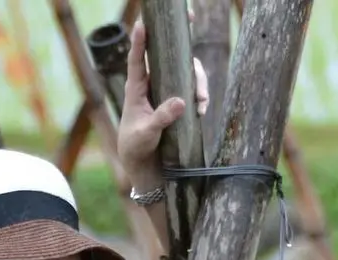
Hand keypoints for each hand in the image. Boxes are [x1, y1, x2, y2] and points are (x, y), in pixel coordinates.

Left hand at [116, 17, 209, 185]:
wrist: (144, 164)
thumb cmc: (137, 146)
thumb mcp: (147, 134)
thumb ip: (161, 118)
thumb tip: (182, 102)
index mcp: (136, 88)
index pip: (136, 59)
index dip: (139, 40)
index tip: (142, 22)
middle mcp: (152, 84)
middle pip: (169, 55)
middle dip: (182, 39)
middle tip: (191, 17)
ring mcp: (166, 91)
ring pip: (186, 71)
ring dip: (198, 80)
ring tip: (202, 100)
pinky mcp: (178, 101)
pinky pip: (193, 89)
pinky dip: (201, 96)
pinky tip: (202, 109)